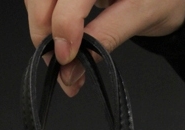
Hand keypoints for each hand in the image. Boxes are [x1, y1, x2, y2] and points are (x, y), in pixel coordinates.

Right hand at [25, 0, 184, 94]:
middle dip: (43, 29)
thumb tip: (71, 69)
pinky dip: (48, 26)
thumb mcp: (141, 15)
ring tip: (64, 60)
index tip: (66, 57)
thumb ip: (105, 38)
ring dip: (42, 30)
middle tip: (59, 63)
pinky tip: (64, 45)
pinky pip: (43, 2)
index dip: (63, 22)